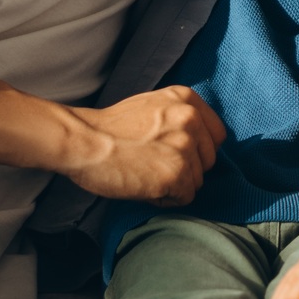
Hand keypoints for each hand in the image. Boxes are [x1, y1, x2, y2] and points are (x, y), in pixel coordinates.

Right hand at [59, 85, 226, 206]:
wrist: (83, 141)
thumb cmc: (109, 128)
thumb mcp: (152, 105)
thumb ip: (178, 117)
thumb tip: (199, 141)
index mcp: (186, 99)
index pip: (216, 135)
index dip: (197, 151)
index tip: (174, 154)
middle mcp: (191, 119)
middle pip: (208, 160)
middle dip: (186, 169)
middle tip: (152, 166)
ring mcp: (185, 147)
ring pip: (197, 181)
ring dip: (174, 185)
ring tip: (144, 174)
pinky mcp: (176, 174)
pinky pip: (185, 197)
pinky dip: (166, 199)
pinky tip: (144, 187)